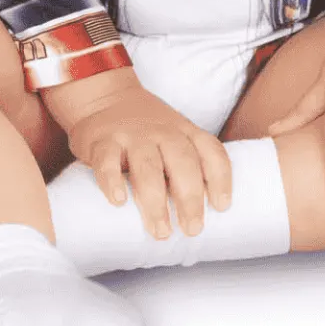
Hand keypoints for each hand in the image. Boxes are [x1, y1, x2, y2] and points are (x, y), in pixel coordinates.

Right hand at [64, 86, 233, 240]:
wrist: (103, 95)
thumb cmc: (144, 131)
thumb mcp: (172, 136)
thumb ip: (185, 164)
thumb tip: (199, 215)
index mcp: (184, 132)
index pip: (210, 151)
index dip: (220, 178)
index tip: (222, 206)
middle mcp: (162, 131)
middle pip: (182, 162)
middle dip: (190, 198)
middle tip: (192, 229)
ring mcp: (132, 135)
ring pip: (148, 166)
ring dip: (156, 201)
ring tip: (161, 230)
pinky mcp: (103, 141)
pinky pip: (108, 161)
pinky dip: (113, 181)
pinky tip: (119, 201)